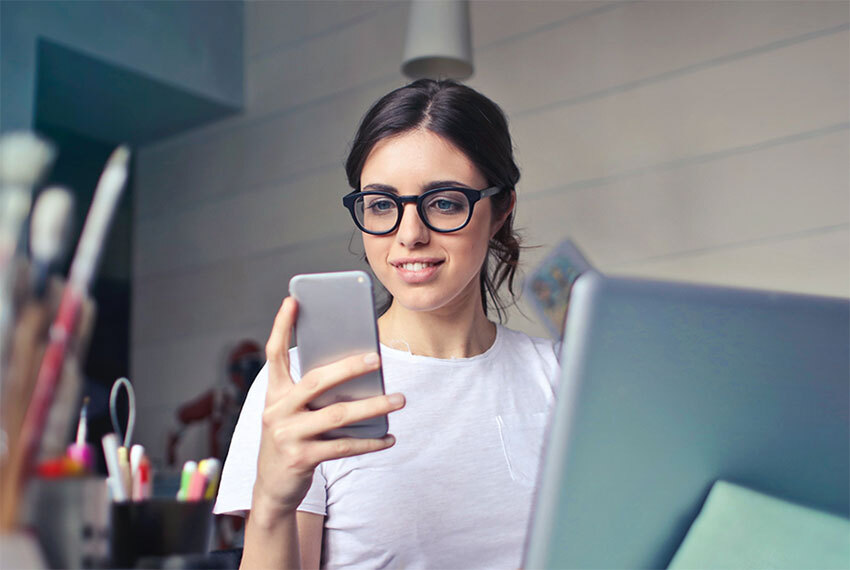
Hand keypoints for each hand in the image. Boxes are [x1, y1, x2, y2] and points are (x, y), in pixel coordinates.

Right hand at [252, 297, 403, 516]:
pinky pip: (344, 447)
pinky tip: (389, 437)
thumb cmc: (291, 439)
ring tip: (399, 399)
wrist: (272, 488)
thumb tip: (358, 372)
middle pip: (316, 381)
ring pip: (337, 414)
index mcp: (274, 393)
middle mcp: (276, 411)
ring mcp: (287, 435)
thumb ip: (313, 393)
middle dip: (348, 367)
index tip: (293, 300)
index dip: (281, 326)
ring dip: (372, 406)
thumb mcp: (292, 413)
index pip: (274, 353)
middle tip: (377, 358)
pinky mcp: (301, 458)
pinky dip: (370, 442)